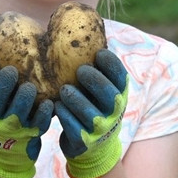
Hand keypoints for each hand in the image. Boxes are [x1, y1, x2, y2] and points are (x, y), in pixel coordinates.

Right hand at [0, 60, 54, 177]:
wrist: (2, 158)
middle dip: (5, 82)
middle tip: (13, 70)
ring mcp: (11, 129)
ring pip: (18, 111)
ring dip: (25, 95)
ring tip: (29, 86)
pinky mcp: (30, 135)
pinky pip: (39, 122)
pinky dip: (45, 111)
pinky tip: (49, 102)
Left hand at [55, 49, 128, 177]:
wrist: (93, 148)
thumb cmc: (93, 107)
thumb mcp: (100, 91)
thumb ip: (96, 69)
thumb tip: (85, 30)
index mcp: (119, 95)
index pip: (120, 77)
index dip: (111, 64)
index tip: (98, 53)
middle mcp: (114, 113)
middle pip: (109, 95)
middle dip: (95, 80)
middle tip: (80, 70)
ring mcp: (100, 129)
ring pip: (89, 113)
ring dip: (76, 98)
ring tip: (64, 89)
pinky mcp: (85, 142)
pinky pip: (73, 127)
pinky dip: (64, 115)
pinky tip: (56, 106)